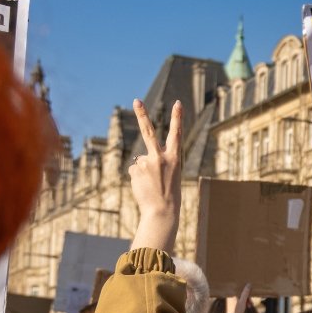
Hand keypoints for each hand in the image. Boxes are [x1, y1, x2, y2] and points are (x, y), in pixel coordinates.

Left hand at [128, 99, 182, 253]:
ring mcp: (146, 162)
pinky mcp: (134, 170)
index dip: (177, 118)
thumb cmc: (169, 195)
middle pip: (149, 132)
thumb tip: (139, 158)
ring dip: (143, 172)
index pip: (177, 134)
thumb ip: (156, 162)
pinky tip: (144, 187)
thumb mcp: (170, 175)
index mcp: (174, 158)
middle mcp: (160, 157)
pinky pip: (134, 171)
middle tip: (136, 100)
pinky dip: (137, 179)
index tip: (178, 103)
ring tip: (151, 186)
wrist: (162, 212)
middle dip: (142, 115)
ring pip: (140, 161)